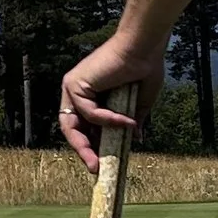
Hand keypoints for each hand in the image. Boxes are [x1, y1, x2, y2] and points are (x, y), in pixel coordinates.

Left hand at [57, 32, 159, 171]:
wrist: (145, 48)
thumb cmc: (144, 69)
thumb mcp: (138, 103)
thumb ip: (131, 120)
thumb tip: (135, 138)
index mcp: (90, 95)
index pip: (83, 126)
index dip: (91, 145)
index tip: (101, 163)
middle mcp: (77, 91)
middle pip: (72, 128)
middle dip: (83, 150)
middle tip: (95, 169)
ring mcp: (74, 87)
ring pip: (74, 125)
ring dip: (86, 146)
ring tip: (99, 163)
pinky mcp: (75, 83)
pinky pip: (90, 112)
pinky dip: (108, 120)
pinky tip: (127, 123)